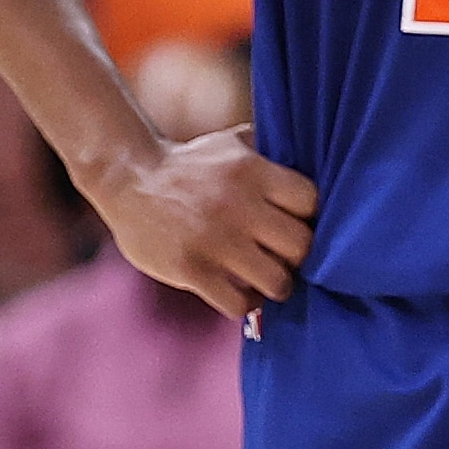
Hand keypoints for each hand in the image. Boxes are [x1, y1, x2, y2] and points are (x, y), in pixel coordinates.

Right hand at [95, 128, 317, 318]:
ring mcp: (215, 240)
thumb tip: (319, 165)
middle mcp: (237, 205)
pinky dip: (245, 303)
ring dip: (276, 284)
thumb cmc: (191, 164)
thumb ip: (272, 154)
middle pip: (301, 246)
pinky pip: (240, 303)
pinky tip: (239, 291)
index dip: (311, 218)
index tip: (298, 224)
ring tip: (265, 278)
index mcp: (252, 171)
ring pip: (277, 281)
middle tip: (285, 257)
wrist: (128, 178)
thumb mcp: (232, 144)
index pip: (311, 202)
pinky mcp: (192, 269)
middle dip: (297, 256)